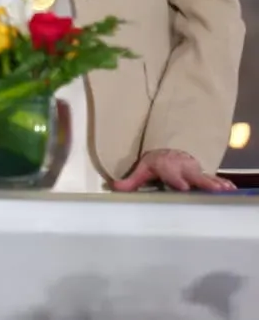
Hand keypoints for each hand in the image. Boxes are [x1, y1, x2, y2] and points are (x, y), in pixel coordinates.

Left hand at [111, 148, 234, 192]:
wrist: (171, 153)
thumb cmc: (156, 163)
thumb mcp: (143, 170)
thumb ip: (131, 181)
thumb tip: (113, 187)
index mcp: (167, 167)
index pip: (172, 174)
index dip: (177, 179)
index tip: (183, 186)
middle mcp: (182, 168)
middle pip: (192, 176)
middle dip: (200, 182)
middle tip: (211, 189)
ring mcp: (194, 172)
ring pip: (205, 178)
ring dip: (215, 184)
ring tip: (225, 191)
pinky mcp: (203, 176)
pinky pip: (213, 180)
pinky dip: (222, 184)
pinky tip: (231, 190)